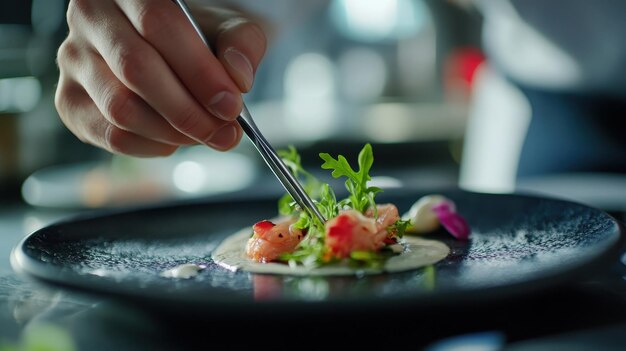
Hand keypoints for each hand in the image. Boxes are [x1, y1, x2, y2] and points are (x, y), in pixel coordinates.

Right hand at [55, 0, 266, 156]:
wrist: (168, 48)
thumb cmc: (197, 37)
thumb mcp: (227, 29)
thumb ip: (240, 45)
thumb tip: (238, 78)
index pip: (159, 25)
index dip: (199, 72)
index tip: (231, 105)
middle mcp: (91, 18)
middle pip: (136, 69)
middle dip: (188, 111)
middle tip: (225, 133)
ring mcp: (74, 60)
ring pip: (120, 108)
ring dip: (172, 133)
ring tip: (205, 135)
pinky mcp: (69, 100)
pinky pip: (110, 135)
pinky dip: (151, 146)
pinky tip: (175, 140)